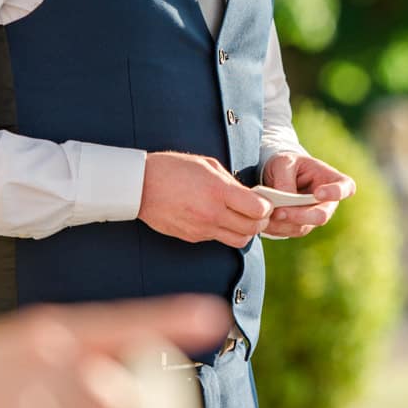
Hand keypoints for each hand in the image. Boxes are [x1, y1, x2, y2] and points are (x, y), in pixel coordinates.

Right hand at [0, 295, 228, 407]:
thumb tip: (121, 383)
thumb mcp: (33, 345)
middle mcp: (51, 354)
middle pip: (118, 387)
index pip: (125, 321)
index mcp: (56, 326)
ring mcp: (36, 392)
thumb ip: (81, 356)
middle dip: (119, 401)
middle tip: (86, 398)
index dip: (171, 319)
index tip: (213, 316)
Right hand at [138, 151, 271, 246]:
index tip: (264, 201)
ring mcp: (201, 229)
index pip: (257, 210)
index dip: (266, 207)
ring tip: (241, 218)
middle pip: (252, 229)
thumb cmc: (174, 169)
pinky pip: (218, 239)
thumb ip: (232, 183)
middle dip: (261, 221)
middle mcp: (212, 214)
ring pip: (238, 241)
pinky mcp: (192, 238)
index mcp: (218, 192)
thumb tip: (249, 196)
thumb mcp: (208, 166)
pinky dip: (225, 232)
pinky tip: (219, 218)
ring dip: (245, 231)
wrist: (140, 186)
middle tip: (259, 212)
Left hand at [261, 152, 355, 238]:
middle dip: (301, 215)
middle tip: (280, 212)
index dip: (336, 193)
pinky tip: (265, 221)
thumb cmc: (286, 164)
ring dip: (284, 224)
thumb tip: (285, 203)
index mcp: (330, 179)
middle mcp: (327, 202)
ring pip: (304, 227)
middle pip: (322, 215)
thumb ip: (285, 180)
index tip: (318, 193)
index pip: (346, 187)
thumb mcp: (283, 163)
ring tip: (266, 216)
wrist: (275, 174)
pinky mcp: (299, 225)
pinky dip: (277, 228)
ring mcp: (313, 216)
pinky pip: (290, 231)